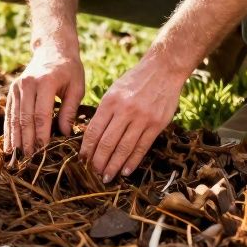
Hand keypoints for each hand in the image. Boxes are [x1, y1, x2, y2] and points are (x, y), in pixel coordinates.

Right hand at [6, 37, 84, 157]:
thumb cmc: (69, 70)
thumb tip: (65, 134)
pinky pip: (9, 113)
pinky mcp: (12, 90)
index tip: (43, 152)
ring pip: (15, 117)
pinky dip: (9, 130)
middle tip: (30, 160)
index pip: (41, 114)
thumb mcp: (76, 87)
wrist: (52, 48)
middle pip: (25, 118)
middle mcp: (27, 84)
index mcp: (45, 82)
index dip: (41, 135)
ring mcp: (17, 87)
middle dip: (27, 141)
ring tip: (17, 158)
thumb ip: (70, 110)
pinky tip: (9, 146)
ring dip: (16, 139)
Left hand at [81, 53, 184, 181]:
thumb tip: (92, 137)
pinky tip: (125, 171)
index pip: (94, 131)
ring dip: (114, 166)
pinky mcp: (157, 124)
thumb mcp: (114, 91)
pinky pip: (142, 147)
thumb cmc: (135, 81)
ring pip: (124, 148)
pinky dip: (132, 161)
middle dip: (98, 162)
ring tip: (107, 177)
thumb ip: (105, 112)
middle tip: (93, 174)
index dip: (87, 149)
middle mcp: (125, 110)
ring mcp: (142, 118)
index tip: (82, 161)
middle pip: (107, 143)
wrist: (163, 69)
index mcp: (110, 101)